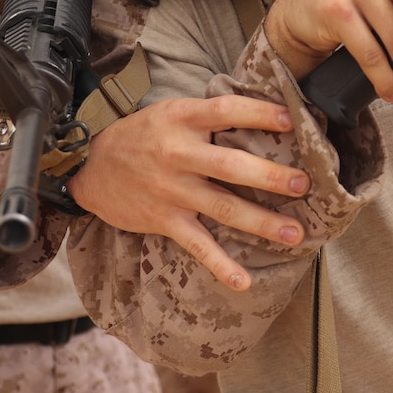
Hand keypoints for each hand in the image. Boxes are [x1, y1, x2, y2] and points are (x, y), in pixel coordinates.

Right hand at [68, 94, 310, 290]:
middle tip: (304, 185)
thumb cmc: (143, 135)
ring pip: (222, 207)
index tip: (293, 121)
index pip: (226, 111)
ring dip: (260, 222)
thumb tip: (265, 114)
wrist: (89, 165)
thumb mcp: (172, 111)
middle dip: (270, 176)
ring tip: (294, 233)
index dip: (260, 114)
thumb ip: (209, 115)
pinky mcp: (164, 219)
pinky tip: (243, 281)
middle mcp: (178, 154)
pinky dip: (220, 264)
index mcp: (182, 118)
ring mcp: (172, 190)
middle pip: (230, 165)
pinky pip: (197, 244)